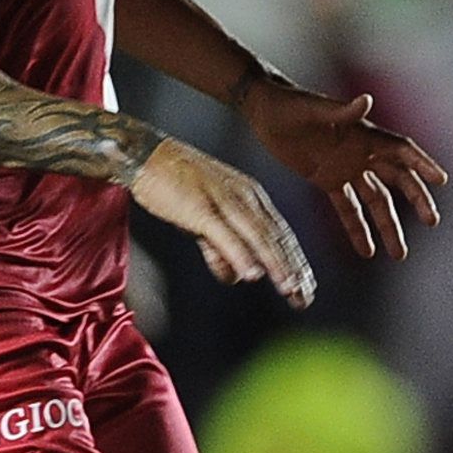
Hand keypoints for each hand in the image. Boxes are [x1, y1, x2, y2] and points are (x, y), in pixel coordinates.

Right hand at [130, 136, 316, 307]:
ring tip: (289, 289)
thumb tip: (237, 276)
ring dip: (276, 264)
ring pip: (257, 236)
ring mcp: (223, 201)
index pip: (280, 234)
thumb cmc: (175, 184)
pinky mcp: (199, 208)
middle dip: (293, 269)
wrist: (144, 154)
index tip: (307, 287)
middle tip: (306, 298)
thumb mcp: (205, 219)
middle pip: (275, 238)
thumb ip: (222, 248)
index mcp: (250, 197)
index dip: (295, 262)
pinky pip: (225, 234)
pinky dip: (241, 255)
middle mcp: (244, 197)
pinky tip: (252, 274)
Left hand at [239, 79, 448, 261]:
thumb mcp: (313, 109)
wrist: (263, 109)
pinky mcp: (327, 180)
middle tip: (432, 221)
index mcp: (363, 134)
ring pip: (376, 201)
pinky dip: (357, 229)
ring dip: (387, 226)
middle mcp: (361, 152)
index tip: (441, 181)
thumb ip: (342, 110)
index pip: (401, 150)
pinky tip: (367, 252)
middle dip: (416, 200)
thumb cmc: (288, 103)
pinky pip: (347, 208)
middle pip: (398, 179)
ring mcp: (346, 168)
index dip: (422, 164)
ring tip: (399, 254)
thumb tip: (367, 101)